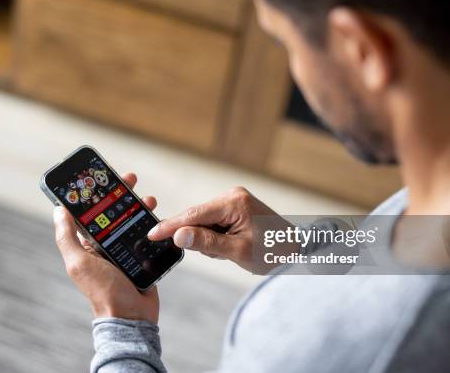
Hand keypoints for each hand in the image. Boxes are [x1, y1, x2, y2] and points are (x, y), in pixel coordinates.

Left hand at [53, 173, 158, 322]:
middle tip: (130, 179)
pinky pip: (147, 234)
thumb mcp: (79, 263)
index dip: (96, 193)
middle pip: (113, 212)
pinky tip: (157, 214)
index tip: (103, 176)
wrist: (131, 316)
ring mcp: (125, 250)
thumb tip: (58, 210)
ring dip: (138, 205)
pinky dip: (152, 222)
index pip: (91, 212)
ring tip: (147, 197)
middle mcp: (106, 245)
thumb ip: (67, 238)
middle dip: (121, 193)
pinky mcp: (142, 256)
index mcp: (88, 244)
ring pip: (131, 220)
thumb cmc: (103, 291)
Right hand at [147, 186, 283, 272]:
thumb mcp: (238, 251)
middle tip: (220, 253)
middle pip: (198, 217)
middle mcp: (232, 196)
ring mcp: (234, 200)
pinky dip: (216, 237)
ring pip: (204, 222)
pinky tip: (230, 245)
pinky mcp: (235, 207)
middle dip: (200, 238)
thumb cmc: (272, 252)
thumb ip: (207, 243)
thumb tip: (179, 235)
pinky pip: (214, 223)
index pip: (194, 214)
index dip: (171, 225)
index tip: (152, 233)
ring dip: (210, 240)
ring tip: (231, 250)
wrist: (297, 250)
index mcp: (234, 202)